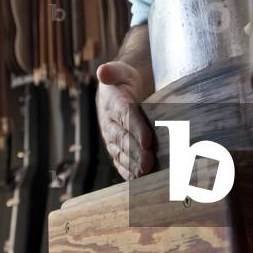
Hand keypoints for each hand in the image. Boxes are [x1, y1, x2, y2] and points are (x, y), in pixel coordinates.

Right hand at [96, 61, 154, 179]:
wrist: (116, 92)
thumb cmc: (122, 81)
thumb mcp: (119, 71)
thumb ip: (112, 71)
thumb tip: (103, 71)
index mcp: (112, 103)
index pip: (125, 116)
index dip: (135, 128)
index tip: (148, 140)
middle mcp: (109, 124)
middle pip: (123, 139)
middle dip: (135, 152)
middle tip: (148, 162)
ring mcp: (111, 138)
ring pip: (121, 153)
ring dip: (133, 165)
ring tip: (146, 174)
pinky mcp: (116, 149)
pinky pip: (120, 162)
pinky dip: (128, 172)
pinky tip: (138, 180)